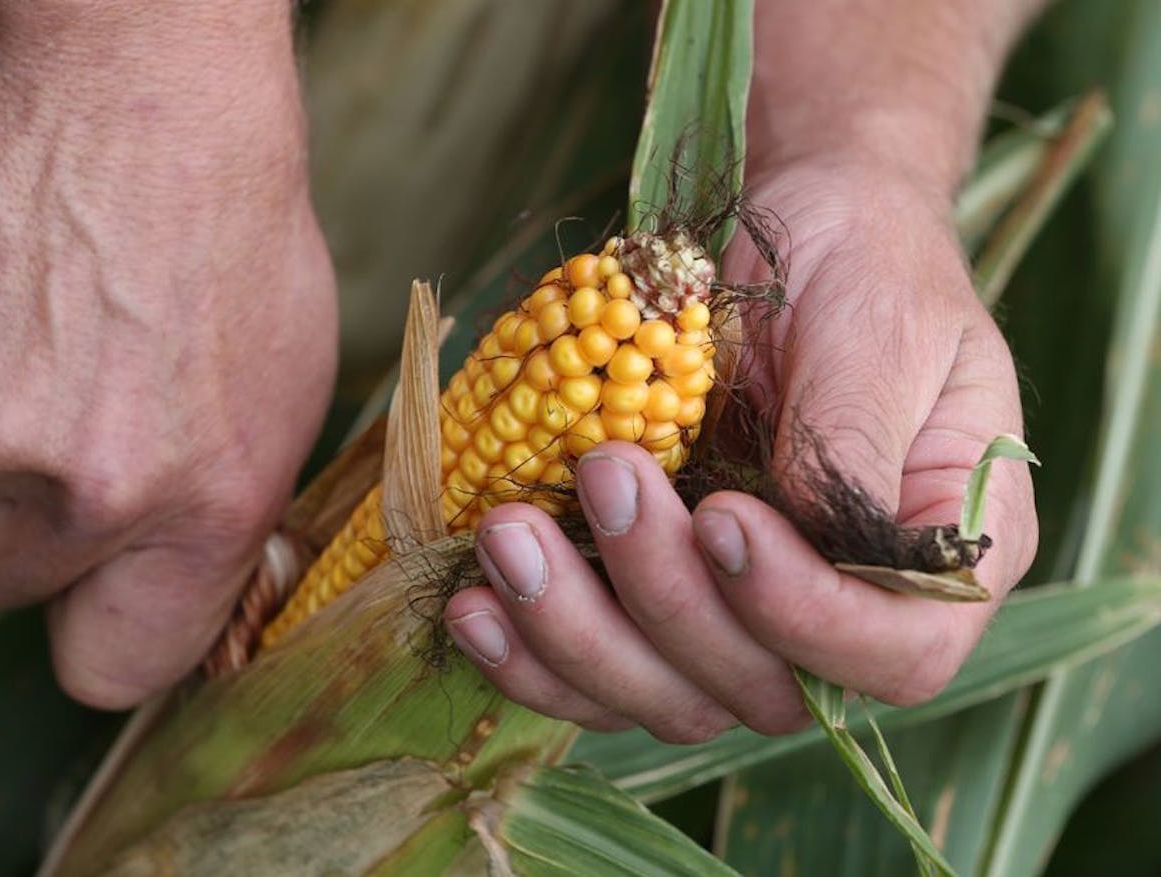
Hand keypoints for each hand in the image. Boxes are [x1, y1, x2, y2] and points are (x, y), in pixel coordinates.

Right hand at [0, 1, 335, 708]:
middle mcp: (94, 492)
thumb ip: (216, 504)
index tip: (83, 584)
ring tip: (6, 327)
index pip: (111, 668)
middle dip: (10, 509)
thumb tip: (166, 582)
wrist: (137, 70)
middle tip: (49, 398)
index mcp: (212, 506)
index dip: (86, 625)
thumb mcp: (281, 381)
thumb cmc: (226, 218)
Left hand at [442, 159, 1037, 739]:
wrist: (781, 231)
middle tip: (601, 476)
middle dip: (664, 602)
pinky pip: (591, 670)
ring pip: (661, 694)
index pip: (894, 653)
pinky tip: (468, 603)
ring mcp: (736, 616)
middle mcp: (841, 610)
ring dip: (574, 635)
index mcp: (935, 554)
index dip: (803, 618)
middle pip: (757, 688)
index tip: (722, 518)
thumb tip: (802, 537)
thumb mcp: (882, 328)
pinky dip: (528, 651)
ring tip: (506, 538)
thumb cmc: (859, 262)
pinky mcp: (648, 599)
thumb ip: (856, 439)